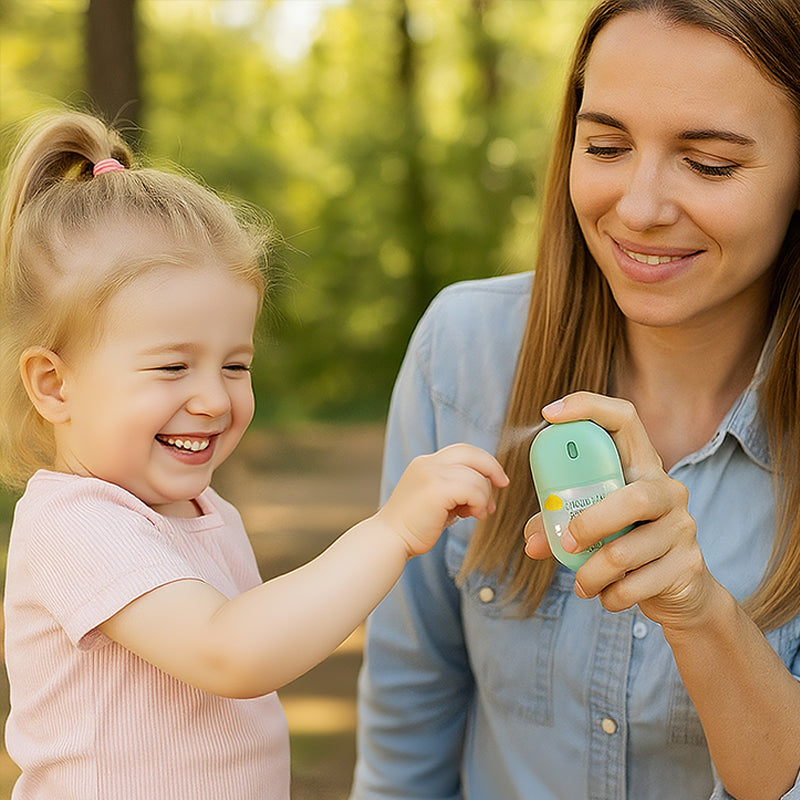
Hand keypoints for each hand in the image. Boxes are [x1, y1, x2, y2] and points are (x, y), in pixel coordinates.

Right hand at [377, 443, 508, 557]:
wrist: (390, 540)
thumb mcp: (436, 499)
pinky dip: (480, 502)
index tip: (496, 480)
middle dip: (492, 468)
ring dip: (484, 496)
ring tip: (477, 513)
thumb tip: (485, 487)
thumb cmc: (414, 526)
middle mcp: (427, 463)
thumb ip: (455, 488)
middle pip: (471, 453)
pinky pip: (472, 489)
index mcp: (425, 463)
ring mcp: (431, 473)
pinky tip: (474, 515)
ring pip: (475, 476)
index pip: (462, 451)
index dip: (483, 462)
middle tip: (502, 485)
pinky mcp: (436, 488)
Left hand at [524, 392, 717, 631]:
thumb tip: (532, 540)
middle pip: (631, 498)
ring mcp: (683, 527)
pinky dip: (610, 596)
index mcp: (639, 467)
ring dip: (591, 574)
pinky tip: (605, 596)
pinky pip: (636, 584)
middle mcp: (667, 490)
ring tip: (581, 584)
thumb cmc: (627, 544)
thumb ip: (559, 524)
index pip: (624, 418)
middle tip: (566, 542)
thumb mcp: (594, 526)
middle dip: (590, 523)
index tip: (549, 413)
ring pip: (626, 551)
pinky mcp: (688, 565)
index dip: (588, 407)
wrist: (680, 592)